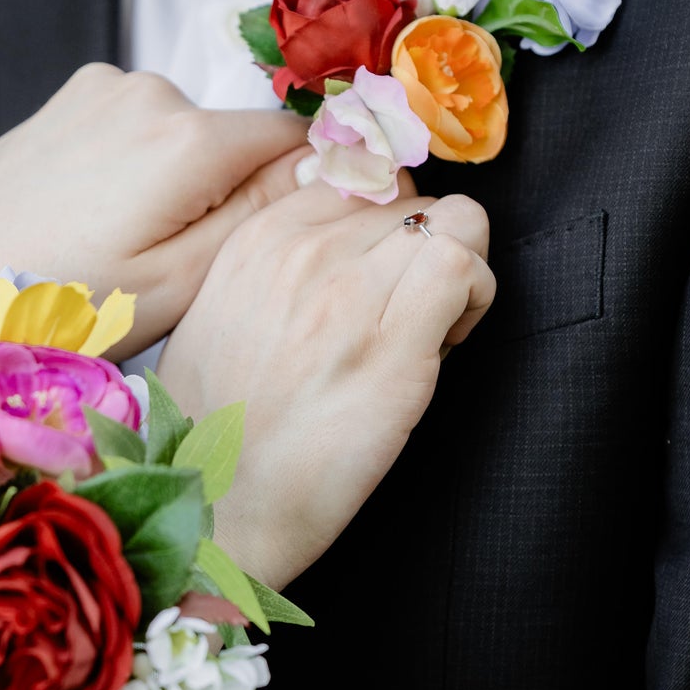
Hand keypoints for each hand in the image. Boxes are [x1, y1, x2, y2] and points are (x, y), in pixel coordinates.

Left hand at [0, 66, 309, 353]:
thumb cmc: (56, 303)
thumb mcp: (176, 283)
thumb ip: (260, 218)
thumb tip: (330, 163)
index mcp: (190, 137)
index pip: (297, 138)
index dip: (305, 186)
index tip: (279, 238)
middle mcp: (153, 90)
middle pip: (239, 136)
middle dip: (229, 191)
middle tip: (175, 263)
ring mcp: (106, 86)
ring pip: (189, 134)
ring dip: (179, 182)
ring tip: (123, 245)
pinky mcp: (72, 95)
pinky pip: (139, 126)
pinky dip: (135, 166)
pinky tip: (93, 216)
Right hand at [158, 186, 494, 590]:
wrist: (215, 512)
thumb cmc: (215, 431)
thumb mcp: (216, 316)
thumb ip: (270, 264)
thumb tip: (338, 232)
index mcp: (256, 241)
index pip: (359, 177)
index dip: (384, 223)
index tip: (378, 274)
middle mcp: (303, 254)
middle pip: (410, 197)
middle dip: (420, 248)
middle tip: (406, 312)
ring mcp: (349, 298)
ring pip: (452, 219)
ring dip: (456, 270)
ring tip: (430, 328)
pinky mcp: (394, 352)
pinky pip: (463, 268)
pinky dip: (474, 296)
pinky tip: (447, 341)